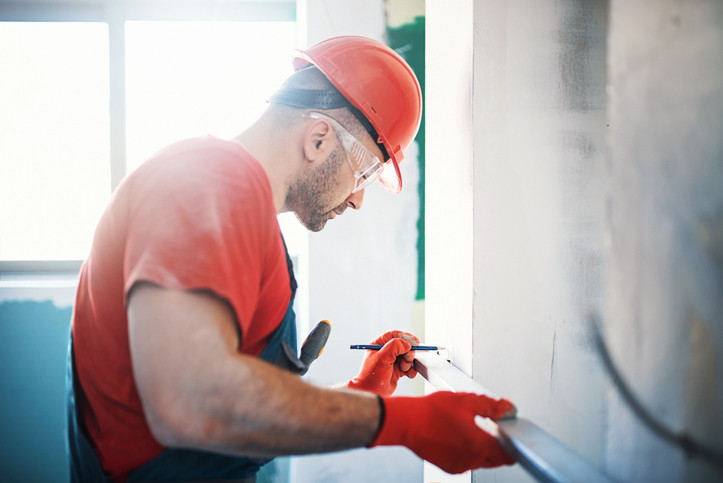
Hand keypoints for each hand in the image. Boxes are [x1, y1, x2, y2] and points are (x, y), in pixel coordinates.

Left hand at [347, 330, 419, 395]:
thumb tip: (407, 344)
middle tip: (408, 359)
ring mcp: (392, 361)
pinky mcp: (397, 371)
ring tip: (404, 369)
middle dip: (408, 352)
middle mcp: (385, 352)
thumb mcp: (382, 357)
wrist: (371, 393)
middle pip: (403, 345)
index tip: (415, 342)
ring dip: (409, 362)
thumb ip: (395, 346)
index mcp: (378, 345)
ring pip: (407, 356)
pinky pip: (409, 367)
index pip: (393, 335)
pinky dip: (411, 370)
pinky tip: (408, 374)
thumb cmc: (371, 376)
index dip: (405, 337)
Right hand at [371, 391, 516, 472]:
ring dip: (482, 447)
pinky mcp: (449, 467)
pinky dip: (468, 451)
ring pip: (481, 460)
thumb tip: (508, 409)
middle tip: (491, 426)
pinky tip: (458, 435)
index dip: (513, 443)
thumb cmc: (432, 411)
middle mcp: (472, 460)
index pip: (509, 454)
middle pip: (497, 458)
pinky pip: (467, 461)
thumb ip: (492, 406)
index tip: (512, 434)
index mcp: (479, 444)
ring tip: (470, 427)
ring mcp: (460, 465)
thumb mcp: (466, 401)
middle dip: (498, 444)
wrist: (407, 422)